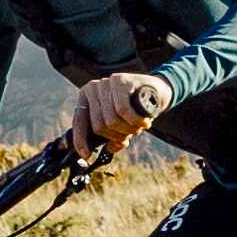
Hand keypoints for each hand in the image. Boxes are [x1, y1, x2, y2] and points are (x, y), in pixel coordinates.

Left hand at [52, 70, 166, 159]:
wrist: (157, 91)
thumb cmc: (135, 110)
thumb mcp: (120, 125)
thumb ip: (113, 136)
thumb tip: (109, 148)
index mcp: (86, 99)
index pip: (79, 122)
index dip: (81, 141)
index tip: (87, 155)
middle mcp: (92, 89)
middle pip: (99, 126)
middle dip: (118, 136)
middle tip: (132, 134)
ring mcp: (105, 83)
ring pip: (111, 121)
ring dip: (129, 130)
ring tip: (140, 126)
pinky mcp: (120, 80)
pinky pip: (123, 110)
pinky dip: (135, 121)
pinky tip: (144, 122)